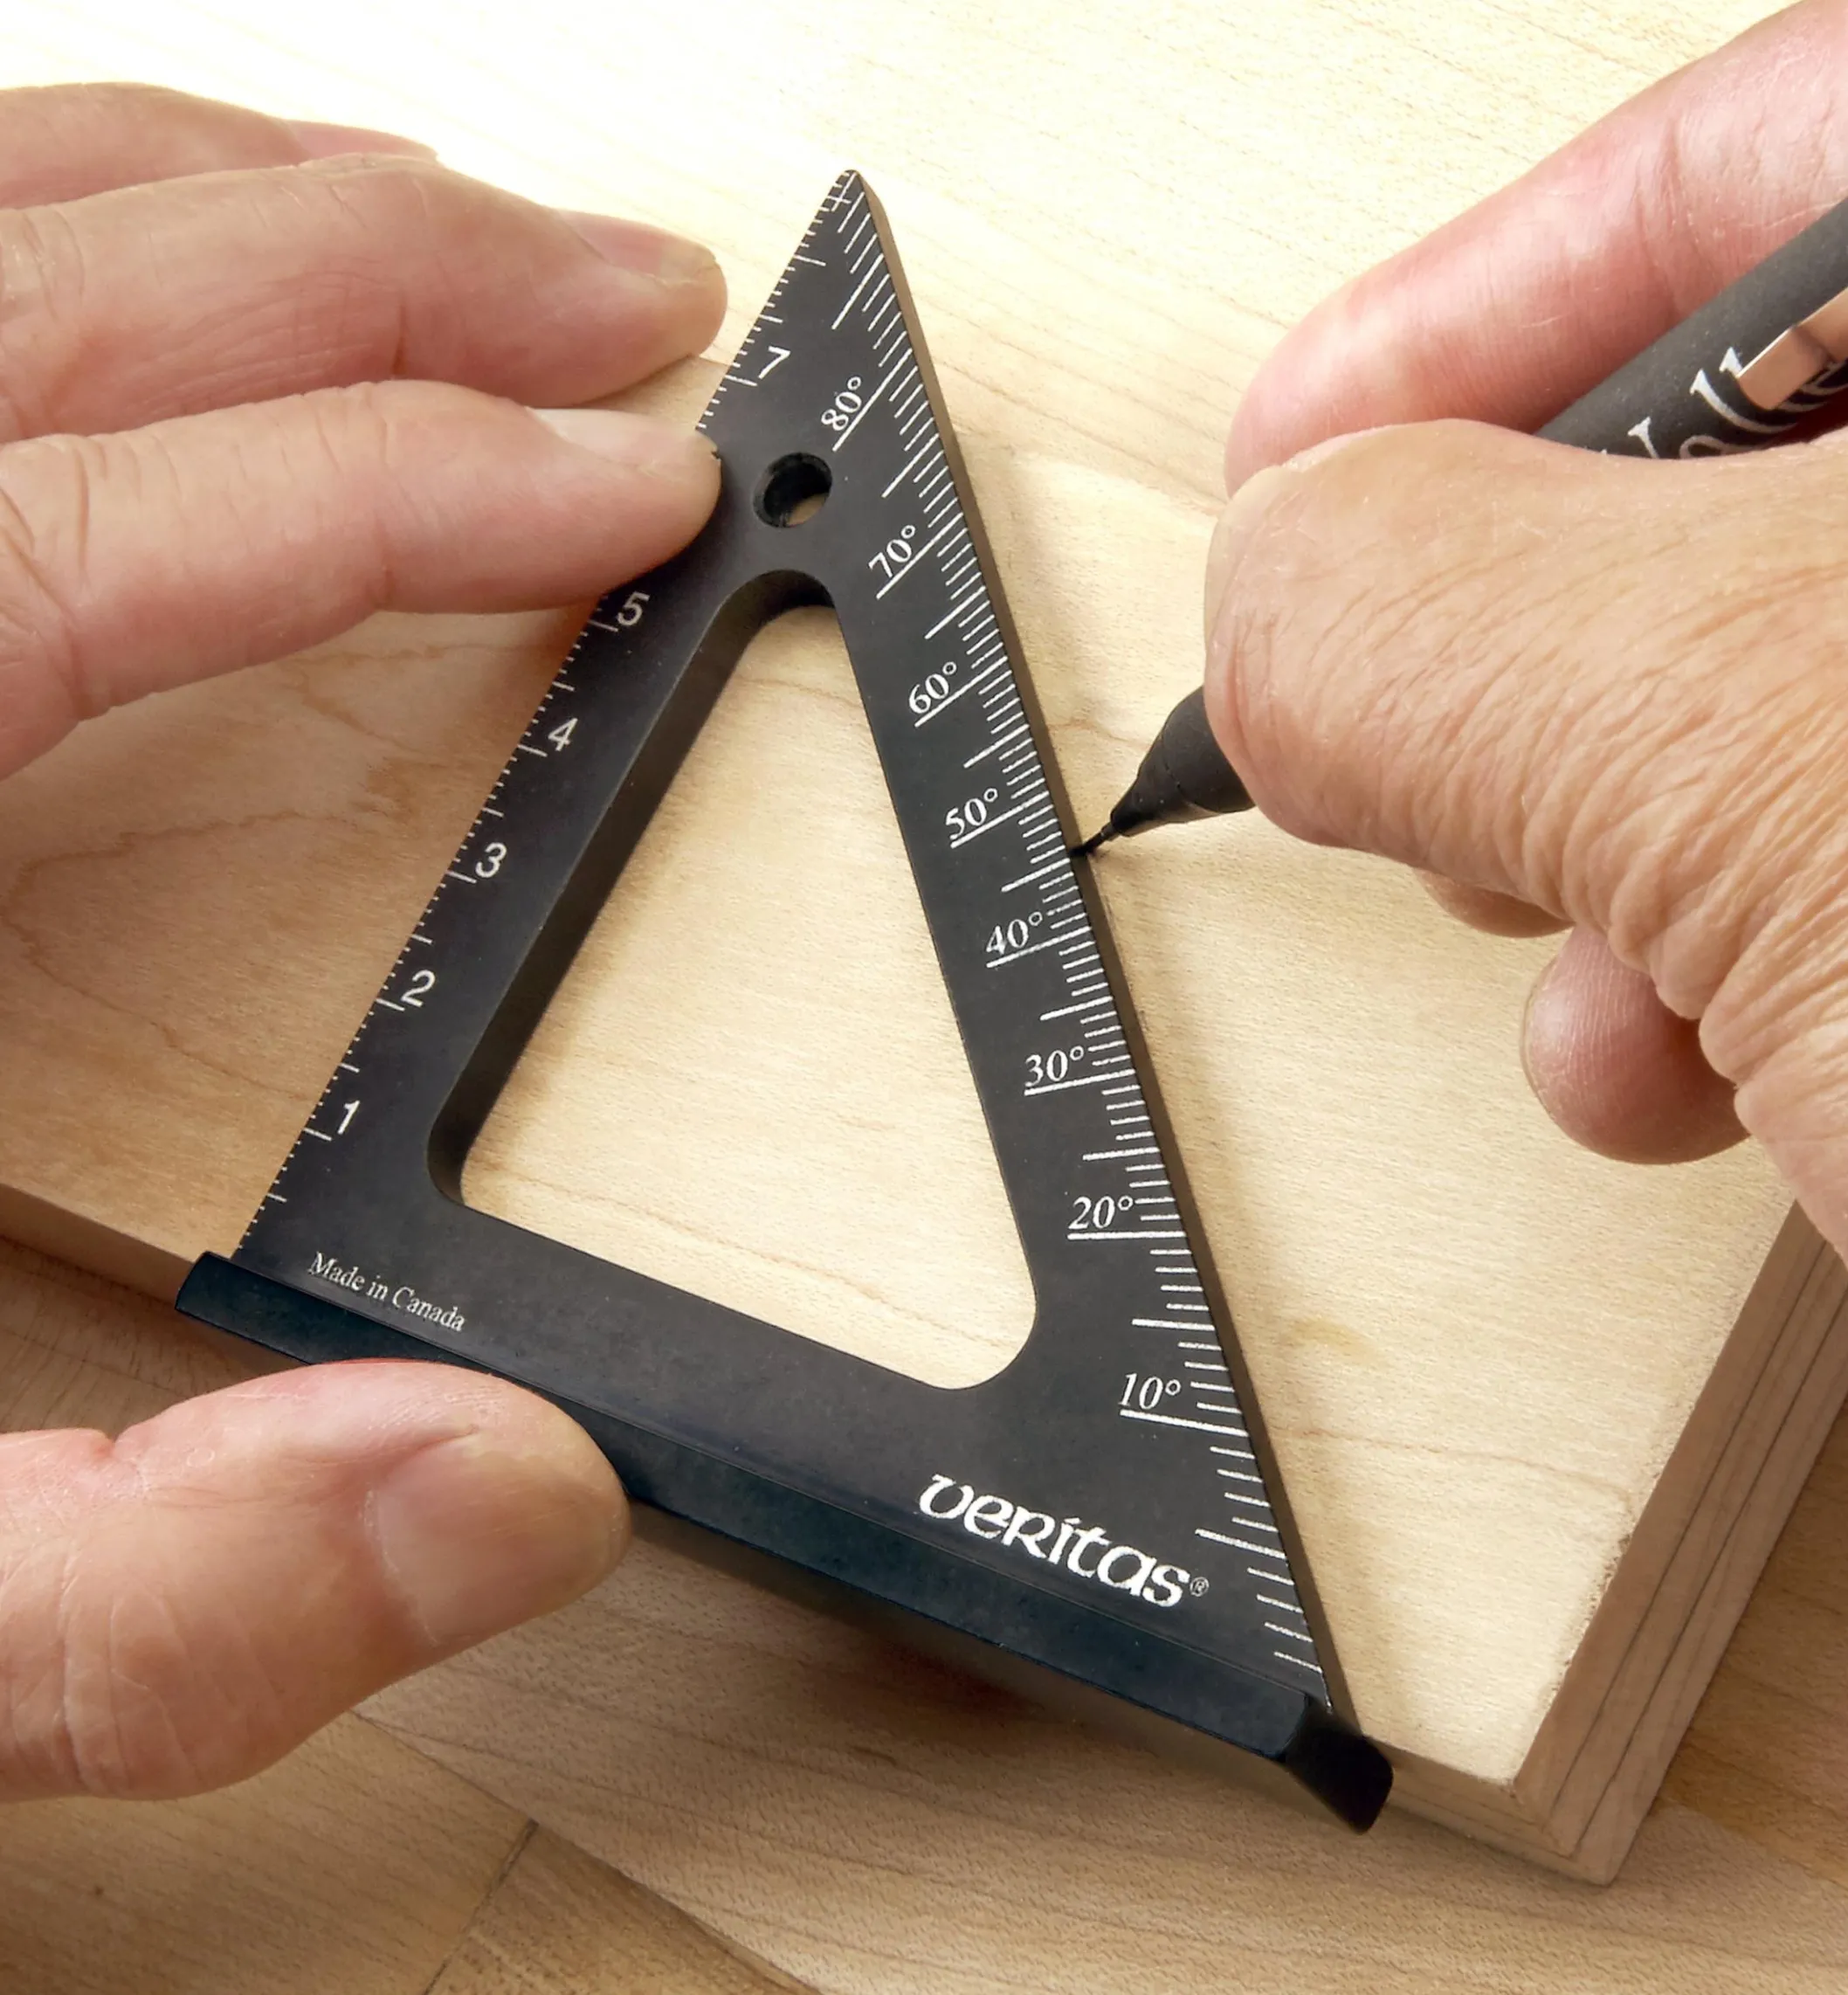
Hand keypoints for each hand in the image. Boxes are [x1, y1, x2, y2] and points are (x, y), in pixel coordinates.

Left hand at [0, 83, 727, 1799]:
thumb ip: (138, 1597)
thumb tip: (514, 1487)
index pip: (127, 529)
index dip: (438, 488)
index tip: (640, 478)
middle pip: (46, 295)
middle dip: (390, 267)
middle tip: (616, 286)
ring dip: (207, 207)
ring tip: (419, 218)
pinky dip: (11, 235)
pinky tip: (94, 265)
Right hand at [1204, 0, 1847, 1261]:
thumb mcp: (1732, 746)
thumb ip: (1416, 611)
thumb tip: (1273, 597)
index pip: (1732, 156)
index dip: (1456, 324)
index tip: (1287, 481)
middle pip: (1738, 446)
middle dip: (1520, 646)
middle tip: (1409, 757)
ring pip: (1774, 680)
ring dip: (1608, 852)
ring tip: (1588, 983)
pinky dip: (1737, 951)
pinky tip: (1719, 1069)